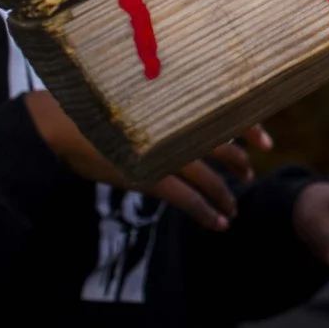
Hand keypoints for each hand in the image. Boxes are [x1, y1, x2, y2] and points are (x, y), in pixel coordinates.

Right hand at [25, 92, 269, 230]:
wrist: (62, 124)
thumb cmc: (97, 109)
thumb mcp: (140, 103)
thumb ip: (167, 111)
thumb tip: (189, 119)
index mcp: (177, 108)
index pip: (226, 116)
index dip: (250, 129)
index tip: (266, 142)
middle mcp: (176, 128)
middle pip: (223, 149)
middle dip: (240, 165)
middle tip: (248, 175)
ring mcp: (164, 153)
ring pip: (209, 178)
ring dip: (225, 196)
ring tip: (233, 210)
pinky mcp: (148, 177)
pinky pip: (186, 199)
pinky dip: (205, 212)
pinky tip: (218, 224)